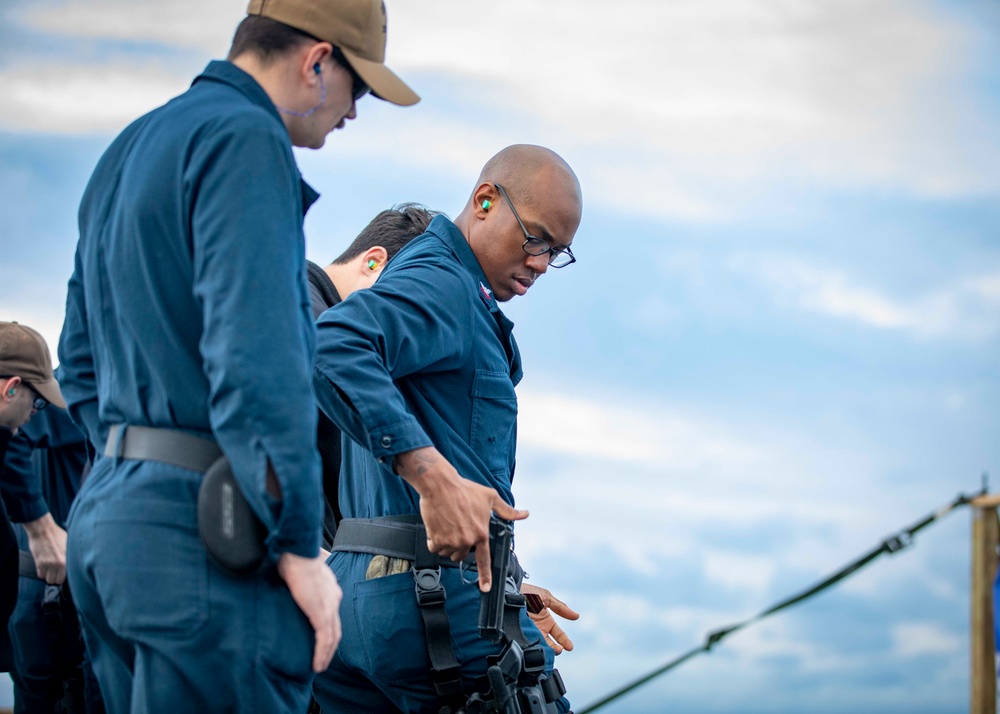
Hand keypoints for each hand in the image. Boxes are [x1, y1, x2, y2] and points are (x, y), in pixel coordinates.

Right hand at [24, 513, 66, 584]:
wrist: (43, 530)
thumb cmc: (57, 534)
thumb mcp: (70, 543)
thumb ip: (72, 555)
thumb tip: (74, 563)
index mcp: (70, 558)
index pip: (70, 575)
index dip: (66, 575)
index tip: (64, 574)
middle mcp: (61, 562)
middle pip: (58, 580)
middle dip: (56, 577)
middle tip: (56, 573)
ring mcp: (50, 564)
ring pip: (49, 579)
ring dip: (49, 575)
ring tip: (50, 569)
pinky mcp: (40, 563)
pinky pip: (40, 575)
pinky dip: (42, 572)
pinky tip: (44, 567)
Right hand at [277, 552, 342, 672]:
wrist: (297, 552)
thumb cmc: (293, 556)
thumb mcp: (298, 570)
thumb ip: (297, 579)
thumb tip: (287, 581)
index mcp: (329, 588)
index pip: (332, 613)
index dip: (328, 628)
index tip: (321, 640)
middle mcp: (333, 598)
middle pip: (335, 628)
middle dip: (329, 646)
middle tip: (321, 659)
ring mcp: (329, 606)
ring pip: (332, 637)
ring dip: (326, 654)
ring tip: (319, 667)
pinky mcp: (321, 613)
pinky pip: (324, 639)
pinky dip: (322, 653)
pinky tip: (317, 664)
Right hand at [395, 446, 527, 592]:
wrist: (440, 485)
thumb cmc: (465, 489)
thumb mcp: (490, 497)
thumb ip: (506, 511)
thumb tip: (524, 514)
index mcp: (481, 533)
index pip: (484, 560)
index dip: (485, 576)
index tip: (485, 588)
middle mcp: (467, 540)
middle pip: (461, 555)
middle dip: (458, 546)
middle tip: (456, 528)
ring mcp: (451, 542)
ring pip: (447, 552)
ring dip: (445, 544)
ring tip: (447, 525)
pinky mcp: (436, 539)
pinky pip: (434, 548)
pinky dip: (433, 540)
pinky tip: (436, 526)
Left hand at [521, 583, 578, 654]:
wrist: (510, 589)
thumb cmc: (528, 592)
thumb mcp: (546, 597)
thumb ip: (560, 607)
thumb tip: (576, 616)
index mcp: (547, 621)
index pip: (559, 635)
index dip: (564, 641)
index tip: (569, 647)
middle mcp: (539, 629)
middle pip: (550, 644)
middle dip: (556, 648)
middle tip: (559, 650)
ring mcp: (529, 633)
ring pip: (540, 646)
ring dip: (546, 650)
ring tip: (550, 650)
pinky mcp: (519, 635)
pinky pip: (527, 645)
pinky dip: (533, 649)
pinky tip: (537, 650)